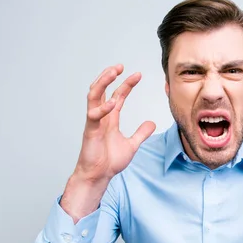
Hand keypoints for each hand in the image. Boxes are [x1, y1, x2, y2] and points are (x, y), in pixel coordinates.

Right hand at [74, 64, 155, 183]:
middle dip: (109, 76)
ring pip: (93, 96)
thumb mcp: (132, 145)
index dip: (126, 84)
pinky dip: (102, 108)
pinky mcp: (90, 131)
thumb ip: (141, 133)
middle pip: (102, 90)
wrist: (99, 176)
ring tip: (113, 72)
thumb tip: (152, 123)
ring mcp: (94, 122)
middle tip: (120, 66)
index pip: (117, 95)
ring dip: (102, 82)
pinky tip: (113, 103)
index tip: (138, 74)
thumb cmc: (109, 161)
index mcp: (110, 118)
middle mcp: (101, 117)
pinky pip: (93, 115)